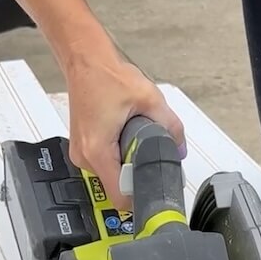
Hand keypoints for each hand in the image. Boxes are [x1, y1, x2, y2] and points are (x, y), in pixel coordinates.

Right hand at [65, 41, 184, 209]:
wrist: (85, 61)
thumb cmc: (107, 76)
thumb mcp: (149, 99)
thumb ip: (170, 127)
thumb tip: (179, 149)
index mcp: (98, 150)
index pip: (119, 197)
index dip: (139, 198)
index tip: (153, 193)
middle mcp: (85, 157)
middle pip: (116, 188)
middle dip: (136, 176)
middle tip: (149, 156)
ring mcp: (81, 154)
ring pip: (111, 177)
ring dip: (127, 165)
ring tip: (133, 139)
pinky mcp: (83, 148)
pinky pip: (104, 165)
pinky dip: (118, 157)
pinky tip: (124, 138)